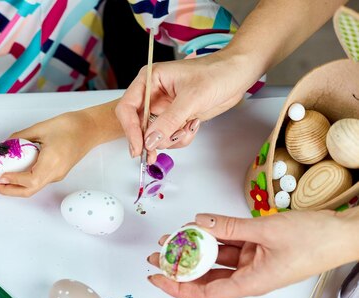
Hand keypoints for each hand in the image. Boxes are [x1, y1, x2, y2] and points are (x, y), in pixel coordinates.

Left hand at [0, 111, 99, 196]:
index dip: (11, 180)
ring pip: (33, 187)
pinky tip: (14, 172)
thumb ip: (21, 137)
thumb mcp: (41, 128)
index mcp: (52, 163)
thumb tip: (5, 145)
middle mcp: (55, 173)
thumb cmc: (72, 126)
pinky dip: (23, 180)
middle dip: (8, 190)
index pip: (29, 180)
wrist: (90, 129)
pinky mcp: (57, 172)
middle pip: (29, 190)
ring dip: (15, 186)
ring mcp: (57, 175)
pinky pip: (37, 180)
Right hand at [115, 52, 257, 163]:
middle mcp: (153, 95)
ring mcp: (164, 108)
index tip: (138, 148)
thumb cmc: (216, 73)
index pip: (127, 108)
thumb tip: (149, 141)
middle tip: (154, 155)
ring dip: (170, 138)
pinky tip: (193, 126)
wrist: (238, 74)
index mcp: (149, 80)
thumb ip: (169, 121)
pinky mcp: (176, 118)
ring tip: (188, 128)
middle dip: (150, 140)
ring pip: (154, 135)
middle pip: (138, 125)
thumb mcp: (192, 98)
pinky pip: (169, 136)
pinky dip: (180, 138)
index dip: (130, 129)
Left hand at [147, 209, 358, 297]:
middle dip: (179, 266)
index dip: (177, 287)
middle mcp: (248, 277)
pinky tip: (200, 226)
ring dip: (195, 248)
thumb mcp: (267, 231)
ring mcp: (253, 263)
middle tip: (158, 252)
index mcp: (250, 283)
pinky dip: (215, 235)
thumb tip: (199, 222)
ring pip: (216, 258)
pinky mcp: (259, 249)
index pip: (204, 293)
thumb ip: (230, 226)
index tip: (156, 276)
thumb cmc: (314, 240)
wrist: (344, 234)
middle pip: (205, 277)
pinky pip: (230, 244)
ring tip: (172, 237)